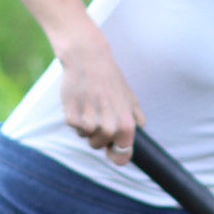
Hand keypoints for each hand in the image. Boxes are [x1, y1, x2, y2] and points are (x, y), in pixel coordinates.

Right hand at [58, 26, 145, 164]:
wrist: (88, 58)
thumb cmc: (109, 77)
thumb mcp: (129, 96)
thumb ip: (136, 115)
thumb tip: (141, 126)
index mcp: (126, 126)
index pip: (122, 155)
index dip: (115, 155)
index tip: (110, 149)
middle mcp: (109, 128)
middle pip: (98, 146)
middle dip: (96, 133)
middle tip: (96, 111)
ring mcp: (90, 124)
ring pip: (85, 137)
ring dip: (84, 125)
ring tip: (89, 104)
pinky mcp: (72, 118)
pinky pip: (73, 127)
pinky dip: (74, 117)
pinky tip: (78, 101)